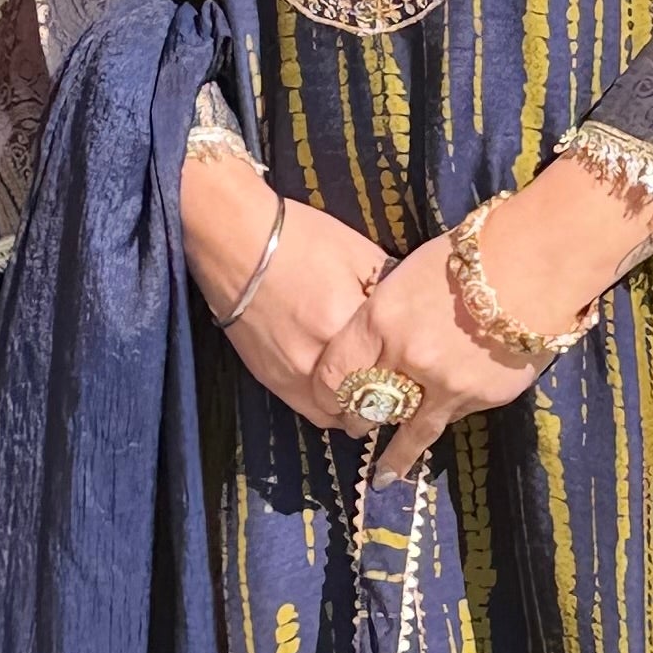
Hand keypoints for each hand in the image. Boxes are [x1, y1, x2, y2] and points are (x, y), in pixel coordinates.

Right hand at [179, 149, 388, 432]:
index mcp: (347, 321)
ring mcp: (292, 373)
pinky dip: (328, 407)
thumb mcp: (359, 252)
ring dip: (355, 410)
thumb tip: (410, 314)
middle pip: (367, 400)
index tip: (417, 373)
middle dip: (387, 400)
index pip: (393, 368)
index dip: (408, 376)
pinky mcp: (270, 378)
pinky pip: (308, 410)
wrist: (235, 240)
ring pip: (337, 415)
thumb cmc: (301, 238)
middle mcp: (320, 357)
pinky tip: (339, 395)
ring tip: (368, 397)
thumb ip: (387, 290)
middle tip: (400, 392)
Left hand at [332, 155, 652, 477]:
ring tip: (388, 473)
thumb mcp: (408, 276)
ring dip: (399, 450)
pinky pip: (455, 412)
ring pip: (412, 426)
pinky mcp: (482, 396)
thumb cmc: (472, 254)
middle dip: (359, 422)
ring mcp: (446, 384)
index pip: (335, 373)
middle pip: (369, 406)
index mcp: (381, 320)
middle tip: (355, 431)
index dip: (327, 392)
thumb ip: (386, 315)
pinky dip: (449, 409)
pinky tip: (450, 408)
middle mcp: (407, 359)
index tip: (328, 401)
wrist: (537, 262)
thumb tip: (375, 342)